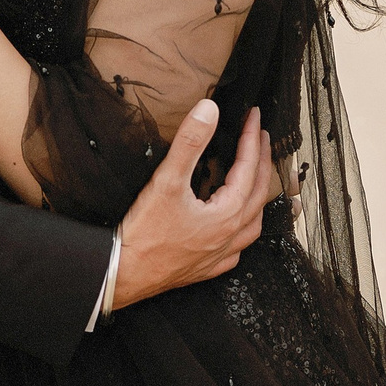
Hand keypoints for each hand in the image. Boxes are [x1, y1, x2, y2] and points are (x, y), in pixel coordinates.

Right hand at [110, 102, 276, 310]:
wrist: (124, 274)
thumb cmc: (145, 234)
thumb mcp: (167, 181)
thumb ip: (190, 143)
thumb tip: (209, 110)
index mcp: (227, 213)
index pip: (248, 167)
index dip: (252, 138)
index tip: (254, 116)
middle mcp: (229, 235)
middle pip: (258, 192)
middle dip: (261, 160)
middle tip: (259, 137)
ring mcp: (220, 255)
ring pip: (253, 223)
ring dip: (258, 196)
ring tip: (258, 179)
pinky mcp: (206, 268)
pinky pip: (237, 249)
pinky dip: (243, 231)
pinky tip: (236, 228)